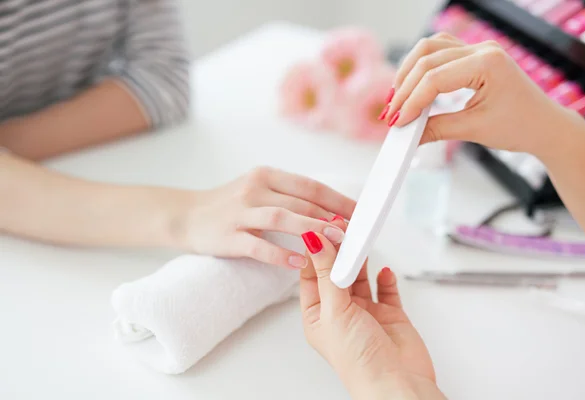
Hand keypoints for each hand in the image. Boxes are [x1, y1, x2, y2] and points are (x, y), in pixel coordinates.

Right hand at [179, 167, 355, 268]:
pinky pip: (258, 246)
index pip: (310, 186)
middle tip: (354, 233)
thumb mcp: (258, 190)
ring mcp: (240, 212)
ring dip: (312, 230)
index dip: (338, 199)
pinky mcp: (228, 236)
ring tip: (335, 242)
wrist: (185, 215)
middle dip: (331, 217)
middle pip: (301, 202)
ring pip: (282, 218)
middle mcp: (255, 189)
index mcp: (267, 176)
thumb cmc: (229, 205)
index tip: (360, 213)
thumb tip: (329, 211)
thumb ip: (288, 197)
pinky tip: (299, 263)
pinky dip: (280, 254)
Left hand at [299, 220, 444, 399]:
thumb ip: (328, 273)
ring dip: (360, 258)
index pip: (311, 274)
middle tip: (343, 225)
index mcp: (316, 315)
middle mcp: (339, 313)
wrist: (397, 384)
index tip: (320, 224)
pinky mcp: (389, 316)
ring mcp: (365, 314)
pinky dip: (386, 277)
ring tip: (362, 238)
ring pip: (360, 276)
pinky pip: (386, 290)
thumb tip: (314, 240)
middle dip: (339, 249)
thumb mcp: (334, 310)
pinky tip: (384, 269)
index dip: (316, 249)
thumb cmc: (358, 360)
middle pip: (336, 271)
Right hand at [384, 32, 579, 159]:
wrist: (544, 125)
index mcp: (487, 63)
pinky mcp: (473, 56)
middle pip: (427, 59)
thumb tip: (407, 134)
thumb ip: (436, 129)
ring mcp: (478, 49)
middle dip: (405, 88)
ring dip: (409, 72)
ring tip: (397, 99)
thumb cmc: (520, 126)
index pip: (434, 78)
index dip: (411, 101)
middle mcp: (482, 49)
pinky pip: (439, 51)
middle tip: (391, 114)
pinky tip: (412, 85)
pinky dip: (422, 67)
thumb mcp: (474, 130)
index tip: (396, 122)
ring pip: (430, 48)